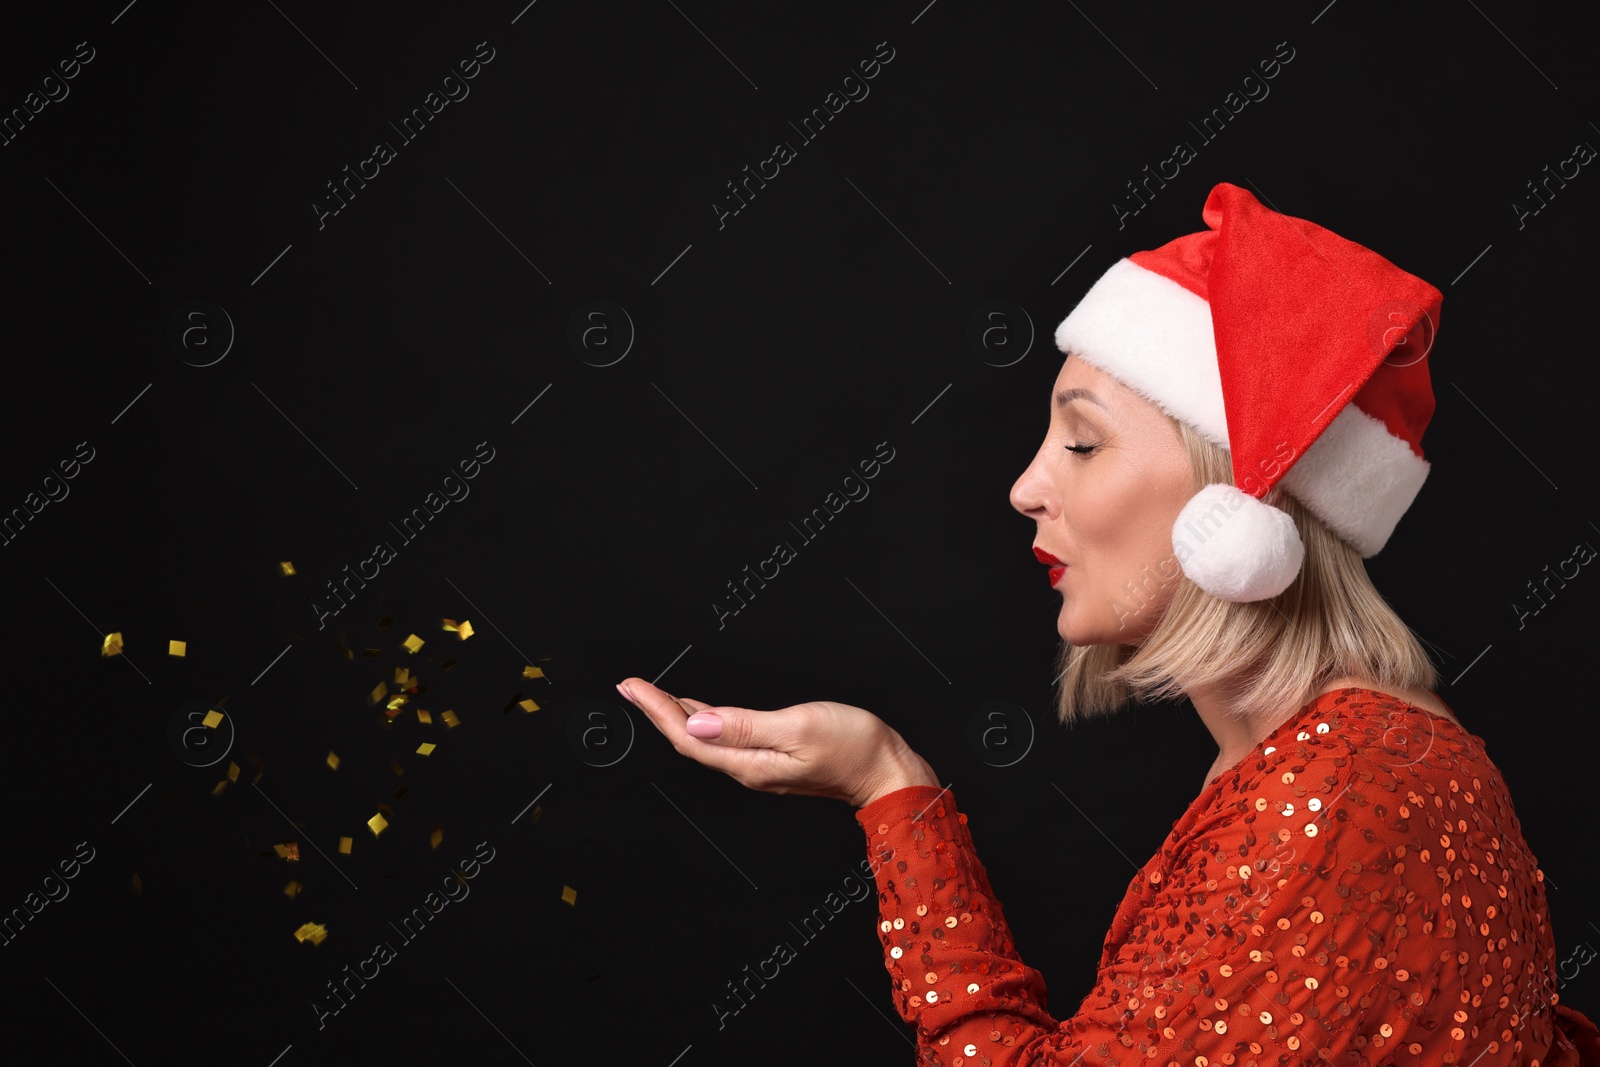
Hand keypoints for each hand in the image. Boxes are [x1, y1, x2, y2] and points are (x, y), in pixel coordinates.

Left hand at [618, 677, 937, 807]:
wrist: (889, 772)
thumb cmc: (855, 747)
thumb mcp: (799, 726)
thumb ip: (745, 725)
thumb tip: (698, 721)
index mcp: (749, 762)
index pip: (688, 735)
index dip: (656, 709)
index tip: (632, 686)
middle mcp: (748, 768)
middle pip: (689, 739)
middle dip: (656, 712)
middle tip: (630, 687)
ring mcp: (759, 766)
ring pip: (705, 740)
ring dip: (676, 716)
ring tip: (651, 696)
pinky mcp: (772, 759)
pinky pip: (725, 739)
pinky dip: (704, 720)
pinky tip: (698, 709)